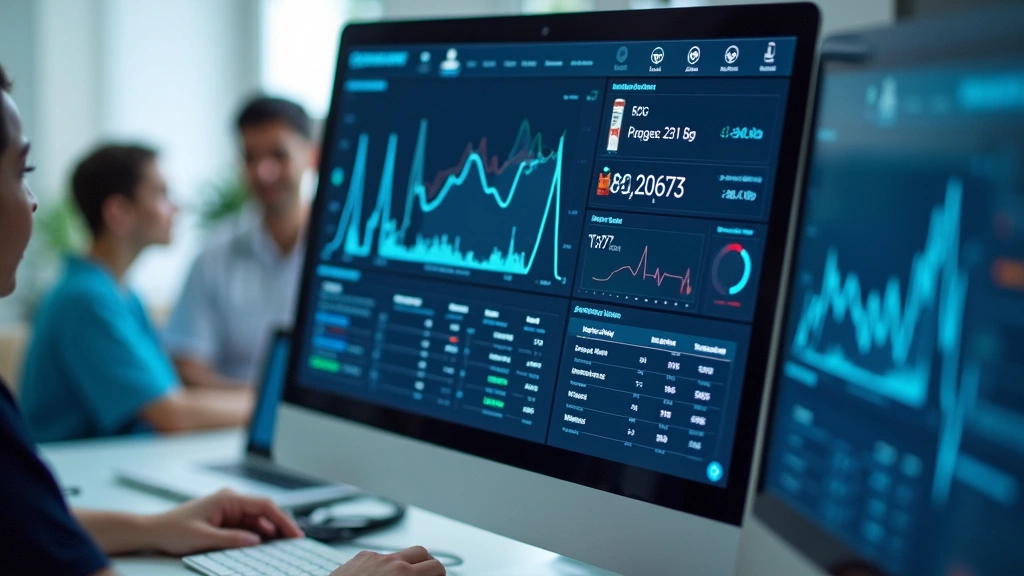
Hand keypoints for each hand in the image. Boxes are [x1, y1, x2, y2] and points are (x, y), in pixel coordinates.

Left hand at [145, 489, 303, 555]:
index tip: (294, 532)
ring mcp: (228, 510)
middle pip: (264, 512)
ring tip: (283, 545)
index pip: (264, 505)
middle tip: (295, 541)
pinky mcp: (225, 520)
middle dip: (280, 526)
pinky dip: (258, 535)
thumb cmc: (172, 530)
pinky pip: (247, 526)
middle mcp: (231, 500)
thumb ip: (231, 539)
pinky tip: (264, 545)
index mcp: (227, 498)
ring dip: (270, 532)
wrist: (153, 531)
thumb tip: (256, 541)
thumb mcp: (203, 538)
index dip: (282, 519)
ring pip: (257, 520)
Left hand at [331, 547, 445, 575]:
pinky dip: (383, 565)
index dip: (440, 574)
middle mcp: (391, 562)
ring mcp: (374, 557)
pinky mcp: (359, 557)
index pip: (436, 566)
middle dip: (426, 563)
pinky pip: (378, 556)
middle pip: (422, 552)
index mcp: (404, 575)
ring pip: (399, 553)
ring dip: (405, 563)